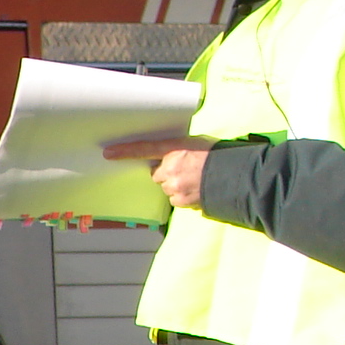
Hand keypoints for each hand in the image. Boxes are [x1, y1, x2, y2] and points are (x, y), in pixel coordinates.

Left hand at [102, 135, 217, 208]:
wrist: (236, 176)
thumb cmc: (222, 156)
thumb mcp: (200, 144)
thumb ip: (181, 150)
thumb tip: (173, 158)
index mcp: (176, 149)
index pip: (145, 149)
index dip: (125, 151)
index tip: (108, 153)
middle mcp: (171, 168)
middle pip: (158, 173)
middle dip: (168, 173)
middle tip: (186, 170)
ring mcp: (175, 186)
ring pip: (167, 187)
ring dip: (177, 185)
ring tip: (197, 181)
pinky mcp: (181, 200)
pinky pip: (176, 199)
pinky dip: (184, 196)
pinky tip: (198, 190)